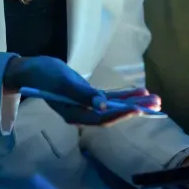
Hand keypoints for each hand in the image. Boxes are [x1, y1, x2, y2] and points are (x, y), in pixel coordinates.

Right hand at [3, 56, 150, 125]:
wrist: (31, 69)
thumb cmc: (43, 75)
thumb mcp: (62, 83)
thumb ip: (82, 94)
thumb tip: (103, 105)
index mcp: (74, 114)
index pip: (101, 118)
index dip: (120, 114)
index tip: (138, 109)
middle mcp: (82, 113)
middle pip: (112, 114)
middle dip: (134, 109)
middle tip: (156, 104)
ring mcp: (86, 106)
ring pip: (113, 106)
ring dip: (133, 102)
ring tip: (154, 99)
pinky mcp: (88, 96)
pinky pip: (109, 98)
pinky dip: (123, 95)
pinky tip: (139, 91)